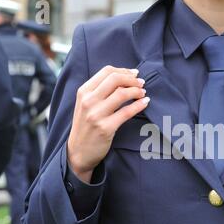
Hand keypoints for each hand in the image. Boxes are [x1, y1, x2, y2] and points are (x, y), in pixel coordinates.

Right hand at [67, 66, 149, 182]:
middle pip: (115, 79)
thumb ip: (99, 91)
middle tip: (142, 83)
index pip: (106, 72)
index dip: (124, 71)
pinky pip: (127, 112)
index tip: (134, 74)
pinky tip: (145, 103)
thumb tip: (123, 76)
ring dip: (137, 91)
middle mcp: (88, 101)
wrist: (78, 152)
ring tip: (143, 93)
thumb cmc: (86, 126)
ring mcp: (96, 114)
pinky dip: (139, 105)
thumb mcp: (85, 105)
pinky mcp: (105, 128)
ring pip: (122, 94)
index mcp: (83, 92)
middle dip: (132, 79)